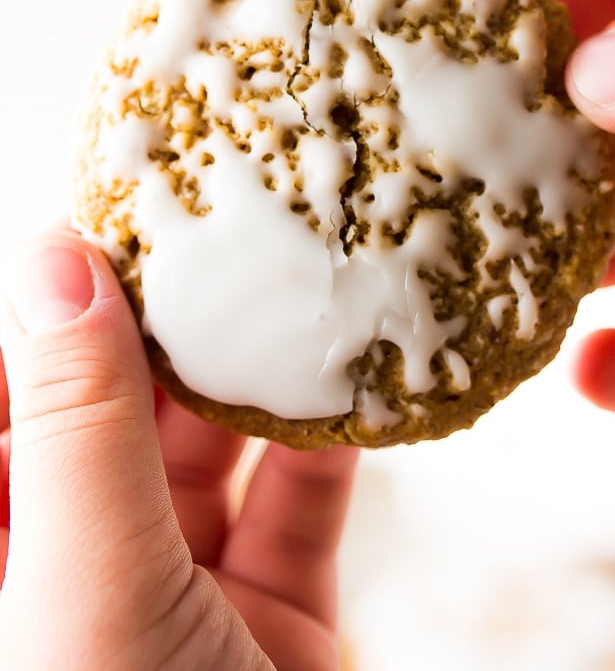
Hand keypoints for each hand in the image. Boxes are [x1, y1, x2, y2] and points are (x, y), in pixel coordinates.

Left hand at [0, 232, 357, 669]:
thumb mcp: (89, 586)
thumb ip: (79, 428)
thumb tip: (58, 268)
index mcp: (8, 565)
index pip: (9, 406)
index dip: (47, 319)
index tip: (99, 231)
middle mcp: (88, 573)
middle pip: (115, 421)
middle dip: (163, 332)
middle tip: (209, 239)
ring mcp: (183, 594)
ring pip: (212, 457)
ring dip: (252, 378)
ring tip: (283, 285)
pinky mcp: (275, 614)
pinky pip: (299, 508)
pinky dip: (327, 445)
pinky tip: (350, 381)